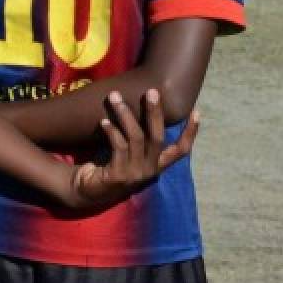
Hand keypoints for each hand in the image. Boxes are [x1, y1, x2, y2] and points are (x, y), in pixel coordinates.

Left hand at [61, 89, 198, 209]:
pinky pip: (118, 146)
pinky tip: (103, 122)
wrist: (86, 191)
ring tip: (114, 97)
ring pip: (136, 137)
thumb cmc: (109, 164)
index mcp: (156, 165)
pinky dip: (111, 131)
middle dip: (155, 113)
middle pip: (158, 137)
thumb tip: (143, 103)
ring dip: (125, 114)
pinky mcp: (118, 176)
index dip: (191, 133)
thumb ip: (138, 136)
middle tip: (151, 92)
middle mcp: (149, 170)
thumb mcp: (129, 151)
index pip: (180, 151)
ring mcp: (134, 174)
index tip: (197, 112)